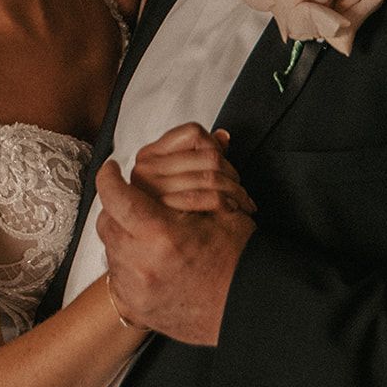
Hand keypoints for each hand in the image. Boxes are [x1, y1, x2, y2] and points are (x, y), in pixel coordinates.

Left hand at [97, 159, 254, 345]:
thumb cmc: (239, 263)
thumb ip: (196, 180)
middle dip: (117, 207)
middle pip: (107, 222)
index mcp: (162, 235)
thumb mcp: (222, 212)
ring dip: (123, 234)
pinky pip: (118, 275)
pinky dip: (129, 261)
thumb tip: (204, 143)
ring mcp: (135, 289)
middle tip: (133, 201)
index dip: (109, 178)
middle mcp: (141, 264)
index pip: (115, 196)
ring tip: (147, 232)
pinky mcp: (136, 306)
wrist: (246, 308)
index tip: (111, 170)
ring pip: (110, 249)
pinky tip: (151, 258)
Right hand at [130, 123, 255, 213]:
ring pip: (211, 176)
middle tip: (240, 191)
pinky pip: (203, 196)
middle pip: (209, 156)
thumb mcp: (186, 180)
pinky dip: (224, 202)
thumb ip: (204, 155)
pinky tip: (230, 210)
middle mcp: (145, 168)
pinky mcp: (161, 209)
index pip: (194, 133)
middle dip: (233, 175)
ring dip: (235, 191)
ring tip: (242, 202)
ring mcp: (151, 188)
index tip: (225, 164)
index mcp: (150, 155)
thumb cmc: (174, 216)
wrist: (160, 254)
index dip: (217, 147)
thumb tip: (223, 136)